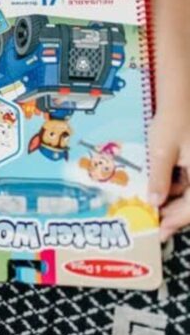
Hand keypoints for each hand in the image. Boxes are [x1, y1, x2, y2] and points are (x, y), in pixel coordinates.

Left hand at [148, 109, 189, 240]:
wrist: (180, 102)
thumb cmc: (173, 123)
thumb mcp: (162, 152)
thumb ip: (159, 178)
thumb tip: (155, 202)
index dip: (175, 222)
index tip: (159, 232)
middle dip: (171, 215)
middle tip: (151, 224)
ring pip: (189, 196)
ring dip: (171, 202)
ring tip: (148, 208)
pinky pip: (187, 184)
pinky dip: (173, 189)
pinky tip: (156, 190)